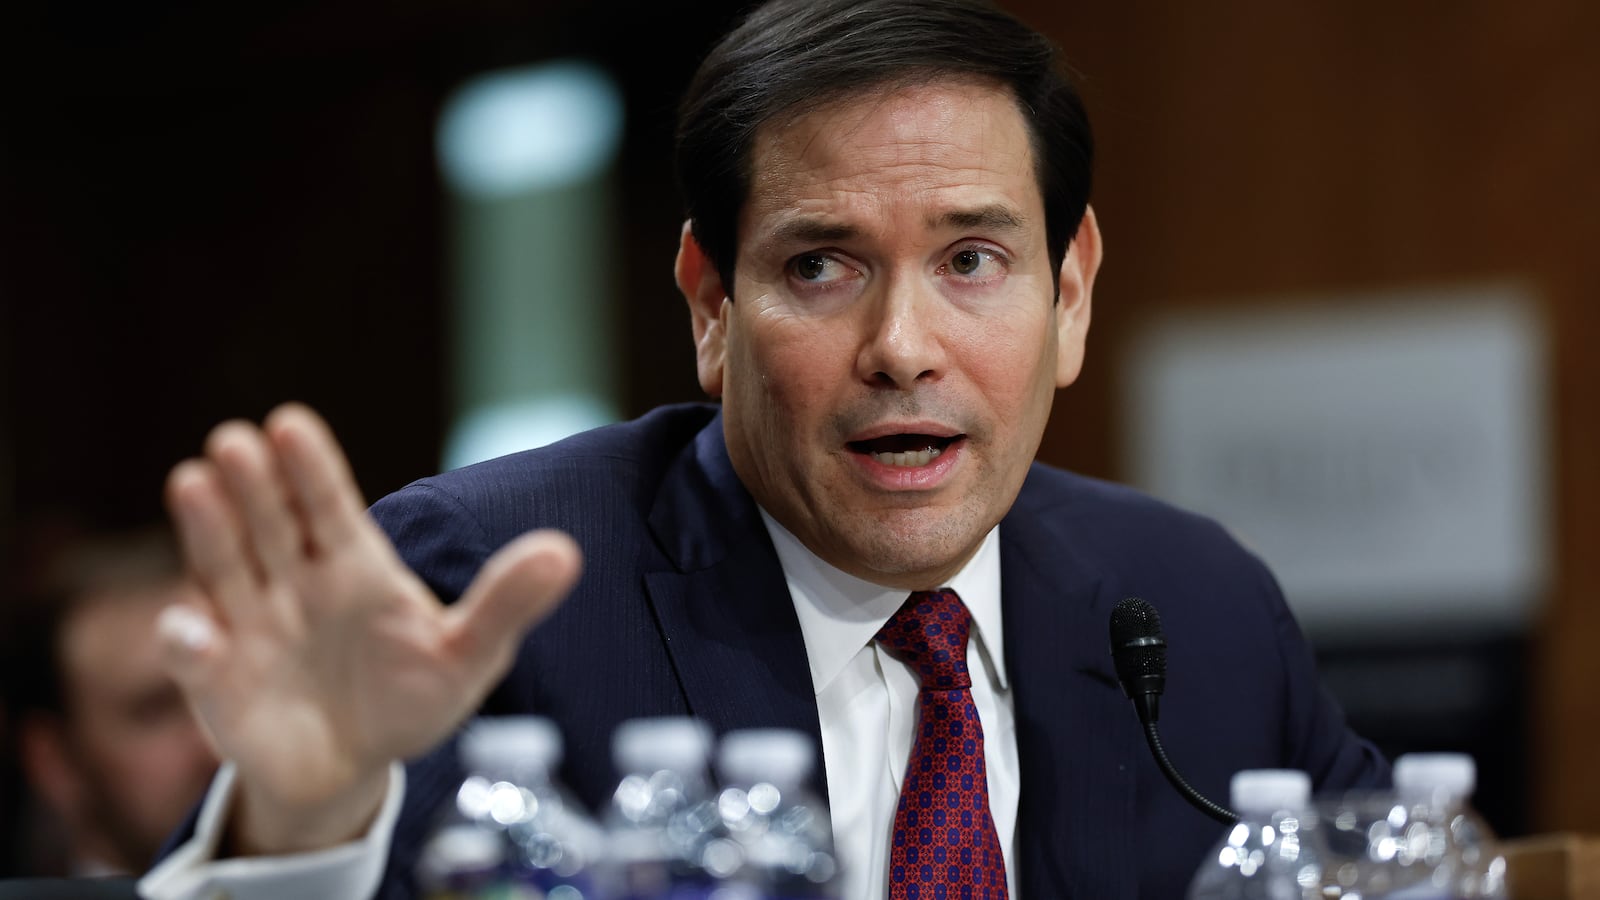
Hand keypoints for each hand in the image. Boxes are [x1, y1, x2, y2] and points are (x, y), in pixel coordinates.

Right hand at [157, 403, 581, 854]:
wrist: (354, 769)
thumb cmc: (412, 697)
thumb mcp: (470, 654)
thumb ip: (507, 602)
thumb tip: (565, 552)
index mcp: (353, 565)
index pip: (328, 505)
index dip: (311, 467)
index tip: (291, 422)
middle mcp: (294, 581)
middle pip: (269, 521)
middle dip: (251, 482)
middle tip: (235, 441)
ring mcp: (250, 624)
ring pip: (224, 565)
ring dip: (207, 527)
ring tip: (193, 482)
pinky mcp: (218, 679)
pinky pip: (197, 655)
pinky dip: (189, 640)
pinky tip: (192, 628)